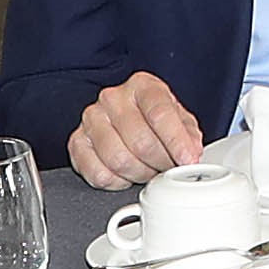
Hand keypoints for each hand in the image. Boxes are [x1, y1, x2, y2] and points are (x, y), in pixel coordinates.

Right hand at [69, 74, 210, 189]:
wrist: (125, 118)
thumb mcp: (180, 120)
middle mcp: (113, 98)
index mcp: (142, 86)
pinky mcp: (77, 142)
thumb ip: (188, 135)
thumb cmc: (153, 119)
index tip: (188, 160)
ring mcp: (92, 118)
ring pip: (118, 160)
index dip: (176, 141)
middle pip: (140, 141)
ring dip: (139, 174)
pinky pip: (98, 173)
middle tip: (167, 168)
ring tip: (147, 170)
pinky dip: (116, 182)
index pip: (160, 113)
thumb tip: (191, 153)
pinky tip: (125, 174)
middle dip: (160, 163)